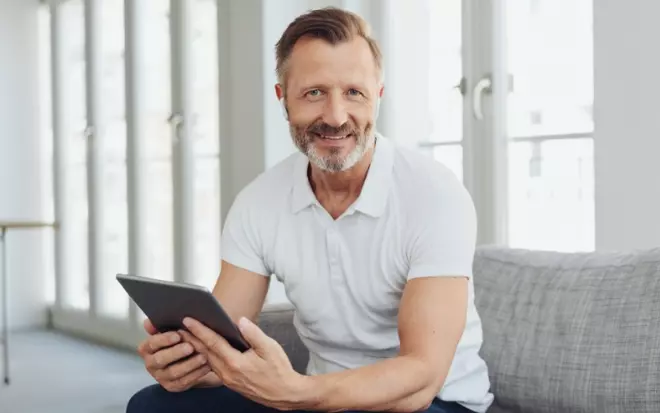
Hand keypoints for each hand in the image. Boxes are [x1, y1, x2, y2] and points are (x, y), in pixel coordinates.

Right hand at [137, 319, 213, 391]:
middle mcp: (151, 364)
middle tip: (190, 347)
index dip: (164, 339)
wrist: (188, 357)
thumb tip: (149, 322)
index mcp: (147, 349)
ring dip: (189, 364)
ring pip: (173, 372)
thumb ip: (161, 324)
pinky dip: (196, 373)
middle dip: (176, 352)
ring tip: (203, 356)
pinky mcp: (173, 386)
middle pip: (160, 359)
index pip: (151, 344)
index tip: (178, 335)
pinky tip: (206, 366)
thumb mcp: (171, 329)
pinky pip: (184, 381)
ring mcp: (161, 377)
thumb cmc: (179, 339)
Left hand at [182, 317, 308, 409]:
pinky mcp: (229, 382)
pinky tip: (203, 351)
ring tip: (187, 336)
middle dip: (191, 338)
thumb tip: (240, 321)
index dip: (199, 330)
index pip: (213, 342)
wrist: (284, 393)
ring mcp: (227, 379)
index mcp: (235, 363)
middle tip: (179, 326)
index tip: (188, 320)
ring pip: (207, 360)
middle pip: (204, 352)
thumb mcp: (270, 348)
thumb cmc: (279, 371)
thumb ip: (253, 334)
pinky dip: (205, 356)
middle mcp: (227, 373)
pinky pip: (213, 367)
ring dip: (196, 348)